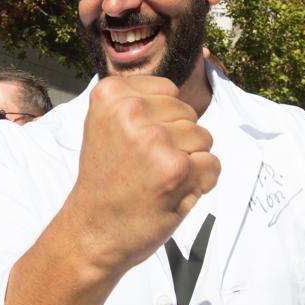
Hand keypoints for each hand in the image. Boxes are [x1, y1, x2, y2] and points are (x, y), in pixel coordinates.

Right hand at [69, 76, 219, 271]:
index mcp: (111, 93)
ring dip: (189, 162)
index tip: (134, 145)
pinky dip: (200, 183)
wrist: (91, 232)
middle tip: (144, 168)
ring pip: (204, 138)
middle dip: (177, 141)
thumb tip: (195, 72)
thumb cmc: (106, 182)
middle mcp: (131, 110)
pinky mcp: (177, 167)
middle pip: (189, 114)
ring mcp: (155, 138)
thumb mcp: (107, 126)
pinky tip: (170, 194)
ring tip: (156, 181)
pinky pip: (213, 165)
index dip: (161, 121)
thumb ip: (139, 102)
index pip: (169, 92)